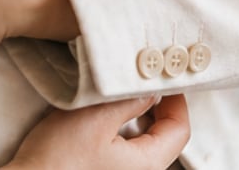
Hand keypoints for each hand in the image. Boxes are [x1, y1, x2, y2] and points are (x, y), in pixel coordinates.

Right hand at [2, 95, 189, 169]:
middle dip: (159, 105)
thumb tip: (151, 90)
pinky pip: (128, 148)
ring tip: (123, 92)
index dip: (177, 100)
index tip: (165, 77)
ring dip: (140, 115)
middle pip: (166, 136)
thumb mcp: (96, 118)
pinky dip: (125, 127)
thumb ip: (129, 102)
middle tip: (144, 79)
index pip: (179, 129)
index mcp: (149, 164)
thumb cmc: (60, 158)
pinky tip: (108, 113)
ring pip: (146, 141)